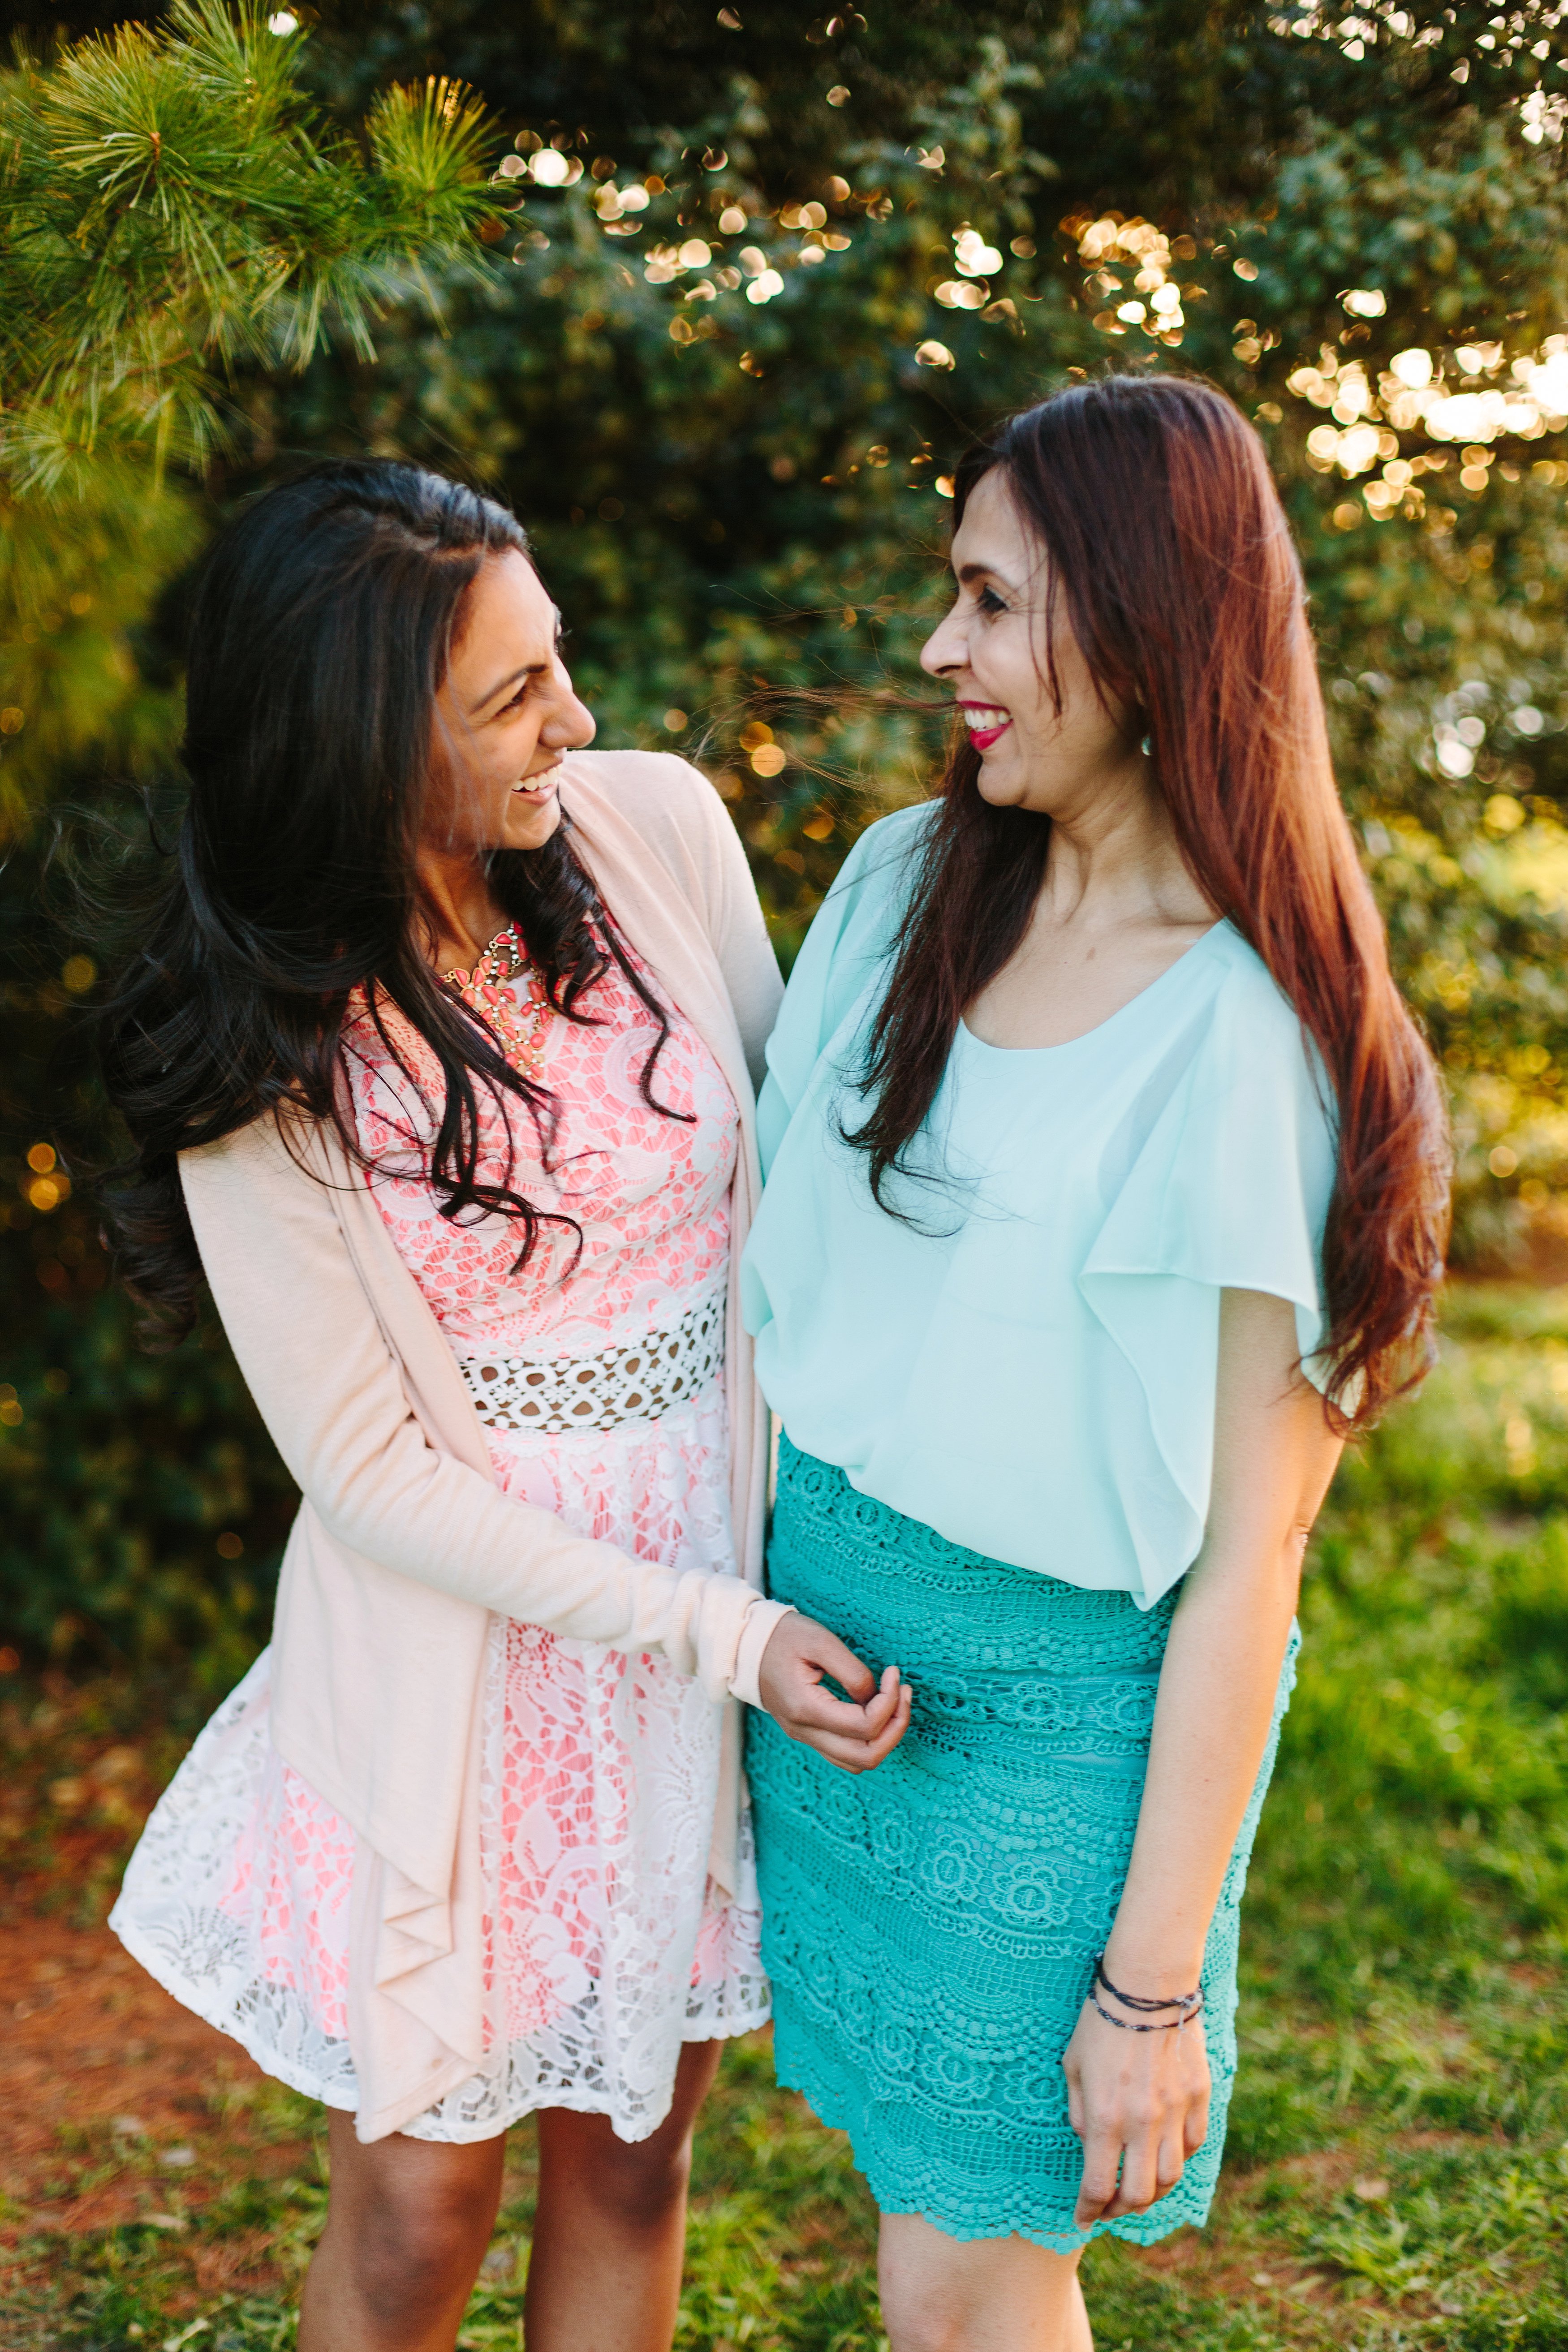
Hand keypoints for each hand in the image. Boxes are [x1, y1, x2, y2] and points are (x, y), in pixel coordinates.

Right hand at [757, 1612, 911, 1774]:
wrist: (745, 1645)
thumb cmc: (783, 1636)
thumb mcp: (820, 1641)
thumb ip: (852, 1672)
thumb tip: (875, 1698)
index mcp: (805, 1709)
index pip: (863, 1726)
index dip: (889, 1702)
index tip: (893, 1673)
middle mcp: (804, 1732)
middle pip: (865, 1757)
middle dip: (895, 1727)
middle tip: (904, 1693)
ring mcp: (804, 1736)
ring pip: (856, 1762)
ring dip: (885, 1737)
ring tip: (897, 1702)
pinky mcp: (807, 1733)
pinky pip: (845, 1753)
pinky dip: (869, 1739)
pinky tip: (877, 1710)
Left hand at [1062, 1993, 1210, 2226]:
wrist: (1147, 1985)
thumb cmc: (1100, 2022)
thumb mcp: (1073, 2066)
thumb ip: (1081, 2114)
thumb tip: (1091, 2146)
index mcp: (1107, 2117)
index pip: (1099, 2185)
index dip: (1088, 2210)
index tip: (1082, 2219)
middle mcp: (1143, 2122)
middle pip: (1140, 2194)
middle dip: (1121, 2209)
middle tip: (1109, 2207)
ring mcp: (1175, 2111)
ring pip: (1171, 2176)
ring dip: (1153, 2191)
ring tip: (1137, 2188)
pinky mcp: (1199, 2097)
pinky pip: (1192, 2144)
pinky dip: (1177, 2158)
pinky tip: (1163, 2154)